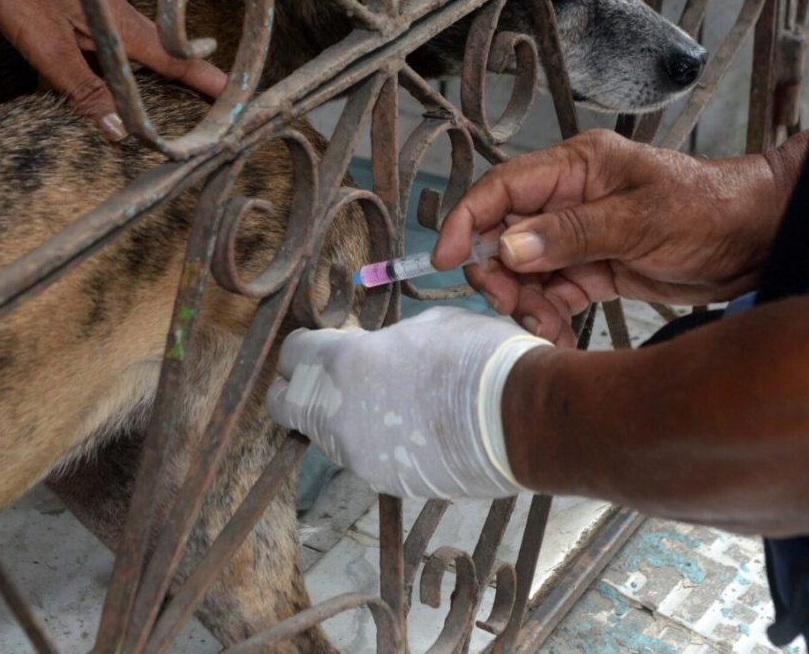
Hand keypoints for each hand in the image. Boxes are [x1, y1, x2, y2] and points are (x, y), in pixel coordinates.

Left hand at [0, 0, 226, 139]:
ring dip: (146, 76)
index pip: (173, 61)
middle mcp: (115, 18)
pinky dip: (107, 66)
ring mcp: (94, 12)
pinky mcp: (70, 10)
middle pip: (160, 56)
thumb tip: (119, 130)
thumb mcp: (50, 50)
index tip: (228, 98)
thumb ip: (85, 90)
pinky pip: (101, 46)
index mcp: (120, 27)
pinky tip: (94, 80)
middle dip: (185, 79)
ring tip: (161, 101)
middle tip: (207, 103)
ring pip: (129, 52)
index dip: (202, 81)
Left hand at [267, 307, 549, 498]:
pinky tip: (411, 430)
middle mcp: (337, 414)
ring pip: (326, 434)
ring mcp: (358, 455)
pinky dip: (376, 444)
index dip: (304, 348)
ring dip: (341, 417)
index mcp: (342, 363)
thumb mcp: (425, 326)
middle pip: (287, 404)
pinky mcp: (385, 482)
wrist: (522, 418)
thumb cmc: (477, 357)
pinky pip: (364, 458)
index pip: (292, 355)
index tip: (319, 345)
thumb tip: (378, 349)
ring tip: (385, 403)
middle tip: (330, 379)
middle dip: (299, 390)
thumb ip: (385, 342)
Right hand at [431, 130, 787, 344]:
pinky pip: (554, 294)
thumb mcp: (638, 219)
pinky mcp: (595, 268)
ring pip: (525, 271)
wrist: (758, 240)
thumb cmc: (709, 208)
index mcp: (575, 168)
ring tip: (545, 325)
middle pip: (505, 235)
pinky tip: (559, 335)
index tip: (446, 258)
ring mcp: (581, 236)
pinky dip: (549, 317)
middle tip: (509, 302)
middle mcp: (570, 199)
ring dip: (524, 302)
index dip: (466, 221)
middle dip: (499, 273)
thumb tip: (509, 246)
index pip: (501, 189)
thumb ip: (570, 234)